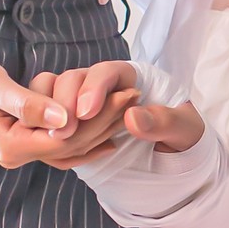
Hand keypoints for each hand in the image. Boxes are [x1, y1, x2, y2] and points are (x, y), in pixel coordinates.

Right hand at [0, 48, 141, 169]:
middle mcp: (18, 155)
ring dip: (100, 125)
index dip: (98, 117)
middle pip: (73, 144)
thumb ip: (27, 104)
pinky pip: (62, 145)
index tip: (124, 93)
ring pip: (71, 145)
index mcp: (11, 146)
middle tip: (135, 93)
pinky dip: (86, 136)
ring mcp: (21, 150)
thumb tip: (65, 120)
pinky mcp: (25, 140)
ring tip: (128, 102)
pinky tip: (109, 131)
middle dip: (106, 119)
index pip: (66, 138)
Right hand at [18, 65, 207, 166]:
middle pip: (72, 80)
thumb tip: (133, 117)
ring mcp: (81, 103)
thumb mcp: (184, 129)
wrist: (173, 155)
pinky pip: (47, 119)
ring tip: (55, 138)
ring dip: (48, 113)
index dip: (93, 88)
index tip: (86, 113)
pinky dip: (44, 129)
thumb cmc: (182, 134)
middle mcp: (100, 86)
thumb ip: (163, 121)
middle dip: (64, 102)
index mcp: (128, 77)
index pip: (105, 72)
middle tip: (63, 131)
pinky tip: (56, 147)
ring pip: (53, 95)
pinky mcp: (71, 124)